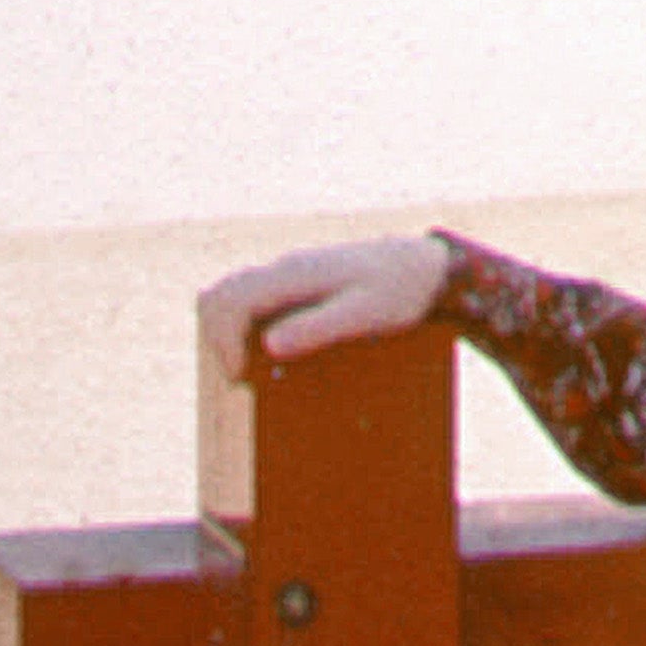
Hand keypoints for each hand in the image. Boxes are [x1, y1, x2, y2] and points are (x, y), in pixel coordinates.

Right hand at [200, 234, 452, 379]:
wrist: (428, 267)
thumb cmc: (402, 291)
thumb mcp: (366, 314)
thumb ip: (319, 327)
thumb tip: (269, 345)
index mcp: (292, 275)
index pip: (229, 300)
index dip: (222, 342)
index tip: (239, 377)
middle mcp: (283, 270)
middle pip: (220, 295)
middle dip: (217, 337)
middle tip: (240, 378)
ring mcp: (290, 275)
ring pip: (235, 296)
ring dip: (230, 331)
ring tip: (251, 369)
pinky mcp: (300, 284)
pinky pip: (257, 301)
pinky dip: (249, 326)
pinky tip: (273, 353)